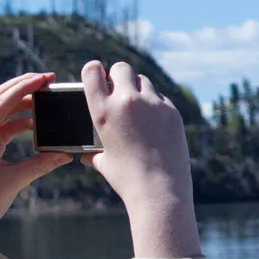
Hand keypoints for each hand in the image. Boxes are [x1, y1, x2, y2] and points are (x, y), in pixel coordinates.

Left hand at [0, 72, 71, 243]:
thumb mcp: (14, 180)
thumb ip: (41, 164)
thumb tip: (66, 154)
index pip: (2, 101)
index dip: (25, 87)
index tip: (45, 78)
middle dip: (23, 86)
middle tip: (48, 78)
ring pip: (0, 107)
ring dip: (22, 100)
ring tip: (45, 96)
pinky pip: (2, 122)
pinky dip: (20, 118)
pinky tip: (37, 120)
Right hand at [79, 59, 192, 212]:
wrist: (159, 190)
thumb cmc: (127, 179)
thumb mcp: (104, 162)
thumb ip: (94, 153)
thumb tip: (86, 156)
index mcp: (103, 111)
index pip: (92, 72)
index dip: (94, 70)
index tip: (97, 73)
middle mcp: (126, 102)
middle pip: (122, 68)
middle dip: (119, 75)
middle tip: (119, 87)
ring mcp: (152, 104)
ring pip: (144, 81)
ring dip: (138, 90)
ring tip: (138, 108)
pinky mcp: (172, 111)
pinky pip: (161, 98)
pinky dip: (156, 105)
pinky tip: (155, 123)